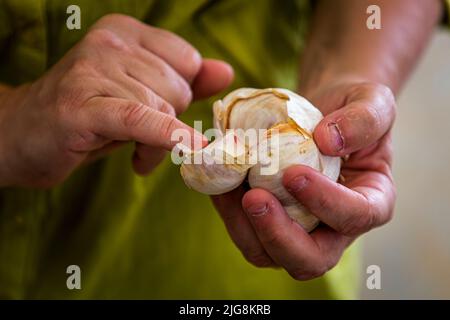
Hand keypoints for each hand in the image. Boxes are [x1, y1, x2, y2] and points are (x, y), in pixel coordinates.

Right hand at [0, 14, 232, 187]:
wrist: (20, 136)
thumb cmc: (88, 116)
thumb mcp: (139, 93)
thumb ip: (184, 80)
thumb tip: (225, 71)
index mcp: (124, 32)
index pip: (187, 61)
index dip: (180, 94)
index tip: (162, 113)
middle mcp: (109, 43)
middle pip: (177, 88)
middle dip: (169, 121)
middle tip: (142, 138)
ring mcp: (93, 70)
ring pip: (163, 110)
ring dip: (156, 144)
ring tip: (130, 149)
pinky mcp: (83, 105)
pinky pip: (140, 119)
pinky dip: (165, 136)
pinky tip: (181, 150)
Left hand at [212, 78, 395, 279]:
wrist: (320, 112)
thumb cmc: (350, 108)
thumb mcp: (371, 101)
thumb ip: (364, 119)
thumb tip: (327, 141)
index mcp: (371, 202)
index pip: (355, 217)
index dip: (326, 203)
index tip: (294, 174)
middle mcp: (335, 227)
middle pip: (310, 259)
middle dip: (279, 235)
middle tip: (254, 197)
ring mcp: (299, 228)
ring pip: (269, 254)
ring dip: (245, 227)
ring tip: (228, 187)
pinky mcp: (268, 220)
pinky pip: (246, 232)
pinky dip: (229, 212)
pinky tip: (220, 183)